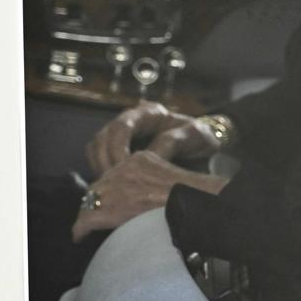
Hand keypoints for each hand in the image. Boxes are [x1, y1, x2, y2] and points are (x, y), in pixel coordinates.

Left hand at [72, 150, 226, 241]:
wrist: (194, 201)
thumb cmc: (191, 195)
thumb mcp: (170, 176)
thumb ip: (153, 179)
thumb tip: (144, 197)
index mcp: (140, 159)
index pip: (114, 173)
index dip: (109, 190)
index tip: (110, 201)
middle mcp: (125, 167)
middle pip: (99, 185)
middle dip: (96, 201)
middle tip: (93, 217)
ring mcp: (116, 187)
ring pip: (90, 200)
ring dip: (88, 214)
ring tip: (84, 228)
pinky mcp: (111, 207)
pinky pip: (88, 217)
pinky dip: (81, 228)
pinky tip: (79, 236)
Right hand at [87, 101, 219, 175]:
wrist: (205, 148)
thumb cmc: (201, 138)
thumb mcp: (194, 135)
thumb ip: (172, 141)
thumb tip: (145, 156)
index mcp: (149, 113)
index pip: (121, 127)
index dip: (118, 148)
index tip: (124, 169)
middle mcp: (131, 120)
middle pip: (102, 138)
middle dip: (105, 161)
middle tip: (114, 183)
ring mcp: (123, 135)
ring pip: (95, 148)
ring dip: (99, 167)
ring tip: (112, 187)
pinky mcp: (118, 150)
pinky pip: (98, 159)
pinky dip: (101, 172)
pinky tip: (112, 187)